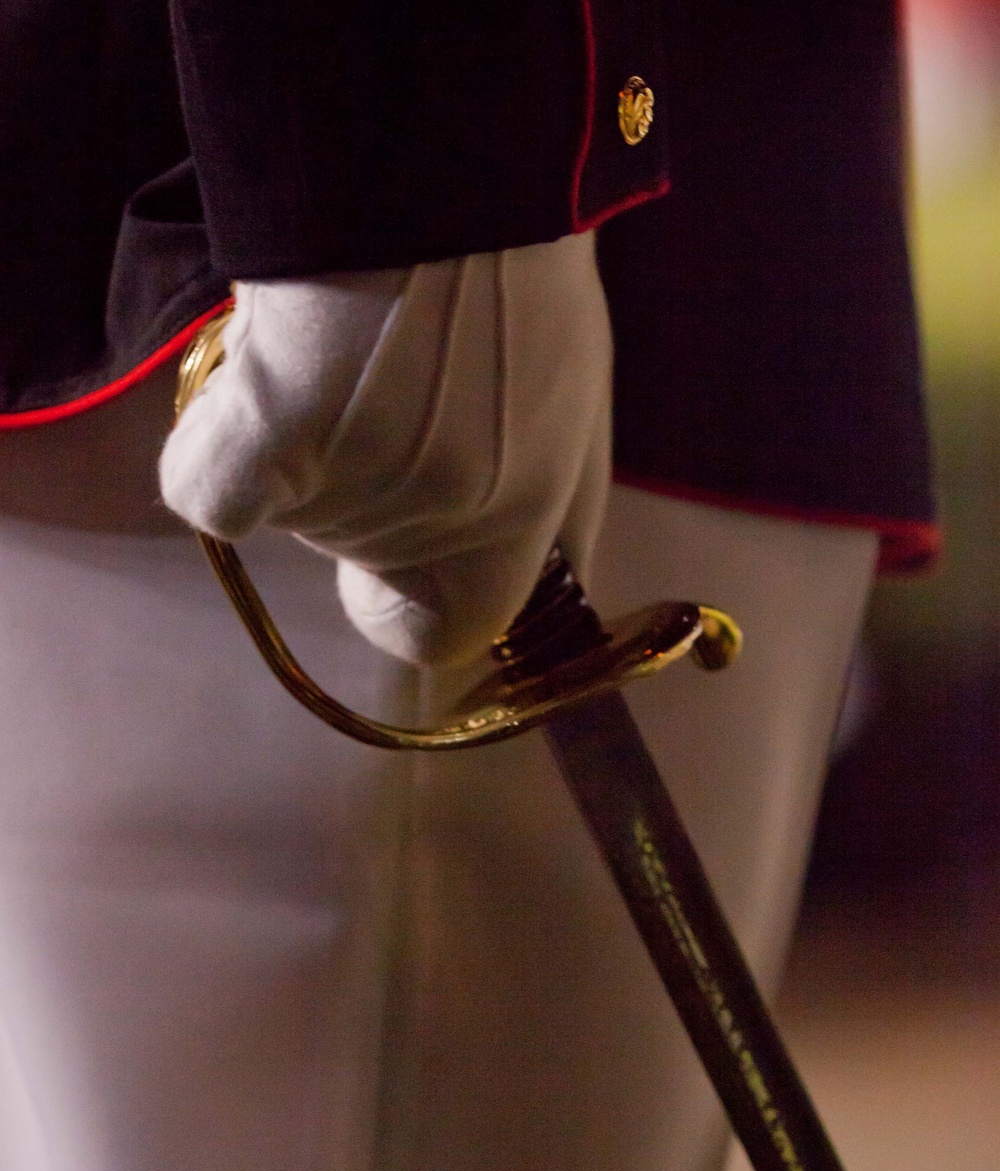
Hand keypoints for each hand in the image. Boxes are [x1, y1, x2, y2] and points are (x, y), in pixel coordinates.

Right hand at [160, 233, 611, 666]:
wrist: (451, 156)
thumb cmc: (523, 267)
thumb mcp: (576, 402)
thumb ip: (554, 502)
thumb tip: (546, 581)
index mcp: (526, 515)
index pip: (454, 635)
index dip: (419, 605)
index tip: (406, 563)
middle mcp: (448, 515)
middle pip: (363, 556)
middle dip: (365, 496)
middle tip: (378, 397)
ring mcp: (362, 478)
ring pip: (289, 510)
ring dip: (299, 443)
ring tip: (340, 347)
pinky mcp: (278, 431)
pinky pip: (208, 492)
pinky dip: (211, 452)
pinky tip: (248, 388)